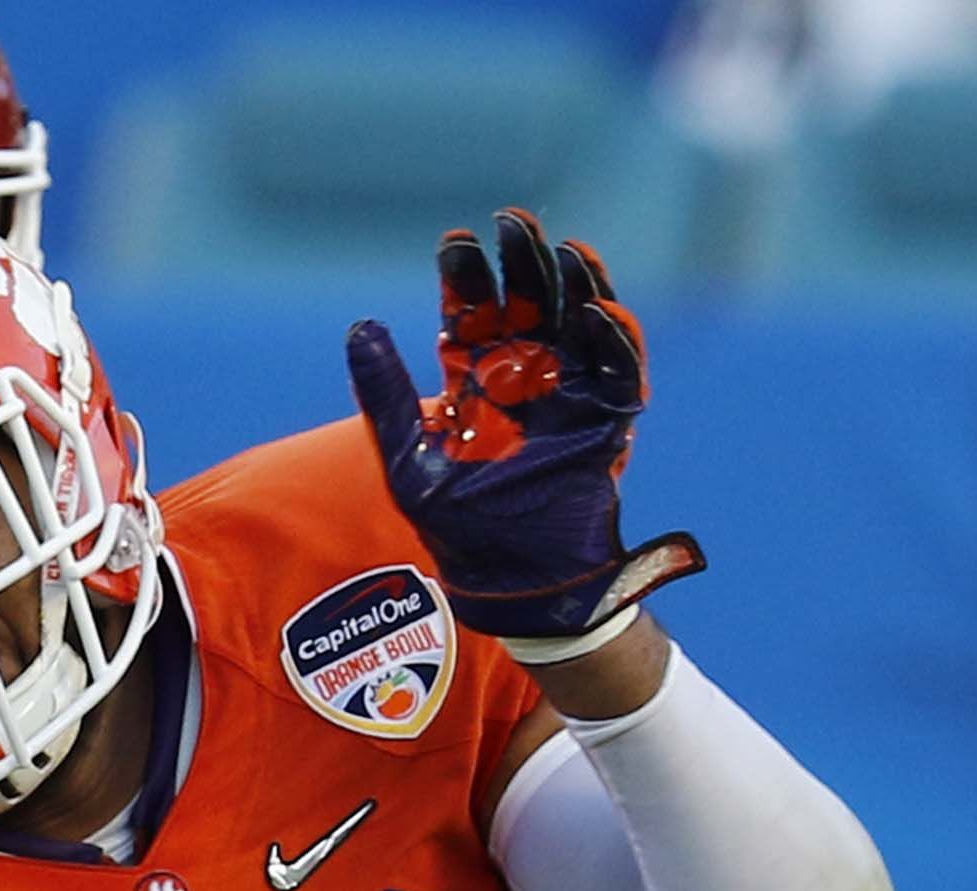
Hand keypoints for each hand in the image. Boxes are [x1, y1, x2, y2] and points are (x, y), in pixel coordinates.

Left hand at [343, 210, 702, 647]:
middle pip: (528, 300)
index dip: (466, 275)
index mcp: (477, 381)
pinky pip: (618, 367)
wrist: (515, 582)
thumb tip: (358, 325)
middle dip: (522, 260)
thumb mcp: (410, 462)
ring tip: (560, 248)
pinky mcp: (606, 417)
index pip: (473, 311)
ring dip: (573, 280)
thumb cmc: (460, 529)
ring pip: (577, 318)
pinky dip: (612, 336)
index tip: (455, 240)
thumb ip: (386, 396)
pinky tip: (594, 312)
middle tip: (511, 222)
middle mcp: (525, 377)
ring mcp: (569, 393)